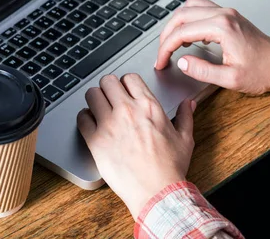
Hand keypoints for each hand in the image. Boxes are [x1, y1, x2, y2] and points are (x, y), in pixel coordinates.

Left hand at [77, 74, 195, 218]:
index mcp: (148, 107)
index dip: (126, 83)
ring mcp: (109, 124)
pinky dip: (84, 118)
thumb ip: (185, 117)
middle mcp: (127, 111)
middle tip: (109, 97)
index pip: (129, 78)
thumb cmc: (170, 168)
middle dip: (108, 87)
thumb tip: (188, 104)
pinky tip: (90, 124)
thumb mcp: (185, 139)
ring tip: (98, 108)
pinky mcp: (96, 140)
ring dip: (94, 100)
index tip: (125, 91)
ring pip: (91, 94)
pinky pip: (81, 118)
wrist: (156, 192)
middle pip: (107, 81)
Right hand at [155, 0, 269, 98]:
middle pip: (181, 15)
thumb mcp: (230, 79)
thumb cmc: (262, 73)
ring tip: (171, 42)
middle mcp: (223, 14)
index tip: (161, 62)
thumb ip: (202, 71)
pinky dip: (188, 18)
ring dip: (176, 23)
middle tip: (162, 54)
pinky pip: (201, 8)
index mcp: (222, 27)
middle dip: (166, 35)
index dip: (165, 48)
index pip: (182, 32)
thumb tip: (181, 62)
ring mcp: (227, 12)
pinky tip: (188, 34)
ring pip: (189, 7)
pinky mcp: (229, 15)